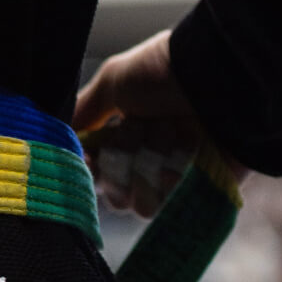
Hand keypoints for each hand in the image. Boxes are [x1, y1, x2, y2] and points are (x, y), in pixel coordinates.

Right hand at [73, 30, 245, 218]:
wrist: (221, 80)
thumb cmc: (164, 73)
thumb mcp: (114, 81)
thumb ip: (84, 111)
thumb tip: (60, 136)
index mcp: (128, 127)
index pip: (98, 165)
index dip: (91, 167)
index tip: (88, 162)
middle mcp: (151, 151)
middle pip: (118, 188)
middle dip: (121, 168)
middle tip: (133, 140)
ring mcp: (178, 172)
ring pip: (144, 201)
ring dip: (150, 171)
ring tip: (168, 140)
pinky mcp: (206, 188)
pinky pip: (177, 207)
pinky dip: (174, 186)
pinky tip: (184, 161)